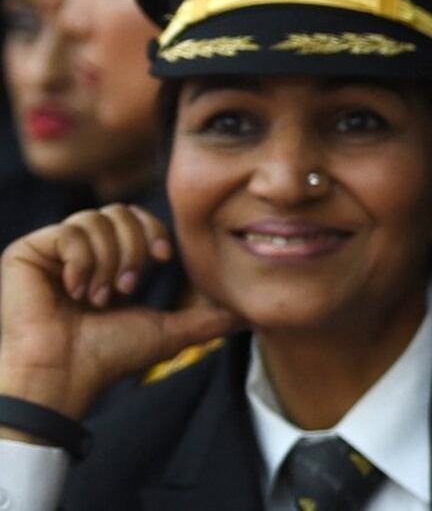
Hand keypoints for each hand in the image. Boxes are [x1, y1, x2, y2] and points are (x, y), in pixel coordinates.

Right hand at [0, 205, 238, 420]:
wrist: (65, 377)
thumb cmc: (110, 356)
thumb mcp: (170, 331)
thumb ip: (209, 319)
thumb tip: (249, 316)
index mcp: (107, 260)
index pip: (136, 216)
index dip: (154, 230)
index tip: (163, 259)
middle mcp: (78, 250)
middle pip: (119, 211)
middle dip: (133, 250)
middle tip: (125, 288)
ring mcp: (50, 250)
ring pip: (96, 219)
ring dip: (107, 262)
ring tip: (98, 298)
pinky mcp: (26, 252)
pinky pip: (69, 232)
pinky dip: (81, 263)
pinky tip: (73, 292)